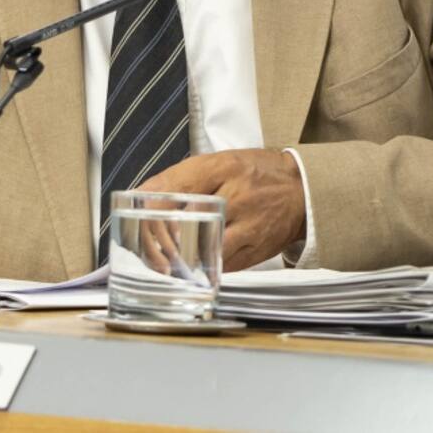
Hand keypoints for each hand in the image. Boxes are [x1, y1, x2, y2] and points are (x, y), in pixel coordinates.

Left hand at [139, 149, 305, 270]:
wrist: (301, 190)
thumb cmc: (254, 174)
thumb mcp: (220, 162)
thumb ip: (184, 178)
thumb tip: (143, 196)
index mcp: (222, 167)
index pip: (176, 184)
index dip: (148, 204)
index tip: (131, 216)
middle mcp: (235, 196)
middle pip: (186, 220)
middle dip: (158, 237)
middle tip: (141, 246)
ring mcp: (247, 226)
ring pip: (203, 249)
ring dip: (177, 259)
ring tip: (158, 264)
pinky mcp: (255, 251)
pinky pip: (221, 266)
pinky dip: (200, 269)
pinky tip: (186, 270)